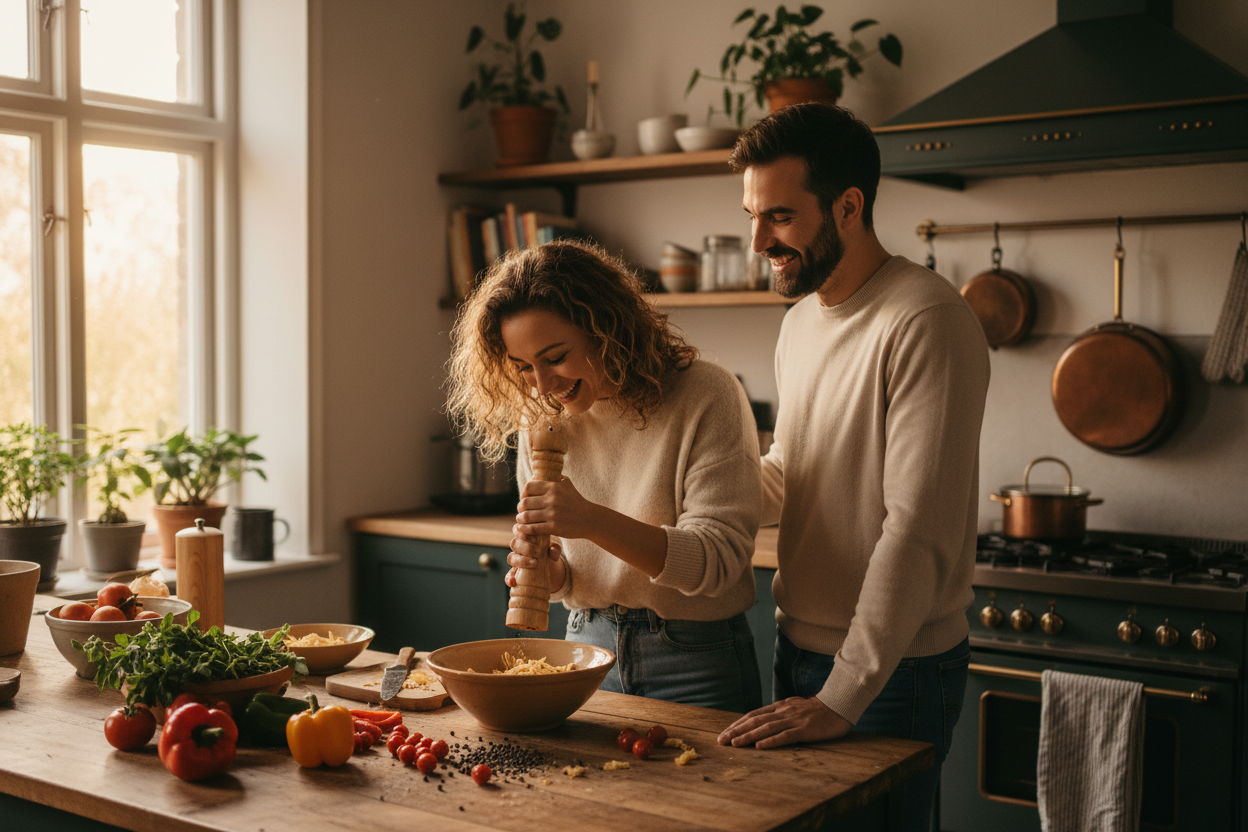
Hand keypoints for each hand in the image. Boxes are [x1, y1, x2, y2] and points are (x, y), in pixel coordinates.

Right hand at [504, 530, 565, 591]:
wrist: (552, 566)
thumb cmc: (551, 550)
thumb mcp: (555, 546)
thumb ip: (555, 546)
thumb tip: (552, 549)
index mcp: (525, 536)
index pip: (518, 530)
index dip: (520, 531)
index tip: (529, 534)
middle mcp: (518, 548)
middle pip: (514, 544)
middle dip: (526, 547)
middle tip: (540, 552)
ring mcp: (516, 560)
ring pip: (511, 558)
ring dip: (522, 560)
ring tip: (535, 563)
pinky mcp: (516, 573)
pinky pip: (508, 576)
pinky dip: (509, 579)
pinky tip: (513, 582)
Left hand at [515, 477, 597, 540]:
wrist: (590, 519)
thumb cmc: (576, 501)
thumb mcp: (568, 484)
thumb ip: (554, 478)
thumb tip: (538, 474)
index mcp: (554, 487)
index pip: (529, 487)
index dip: (523, 493)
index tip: (524, 499)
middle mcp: (553, 499)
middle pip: (525, 503)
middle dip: (520, 508)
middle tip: (521, 511)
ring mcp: (553, 514)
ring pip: (527, 516)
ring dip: (520, 519)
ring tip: (520, 520)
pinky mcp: (554, 527)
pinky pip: (533, 528)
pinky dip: (525, 529)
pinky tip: (523, 529)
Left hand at [717, 697, 851, 748]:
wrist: (839, 705)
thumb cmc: (817, 709)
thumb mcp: (794, 707)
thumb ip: (780, 714)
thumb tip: (764, 721)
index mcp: (780, 707)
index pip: (753, 715)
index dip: (737, 724)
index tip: (725, 733)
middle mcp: (783, 712)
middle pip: (755, 720)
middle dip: (736, 731)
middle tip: (721, 740)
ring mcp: (793, 720)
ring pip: (766, 728)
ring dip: (748, 736)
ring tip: (734, 744)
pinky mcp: (804, 730)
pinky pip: (785, 735)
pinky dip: (771, 741)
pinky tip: (759, 746)